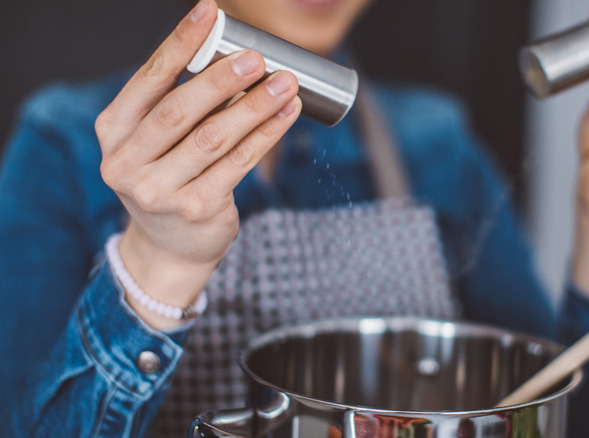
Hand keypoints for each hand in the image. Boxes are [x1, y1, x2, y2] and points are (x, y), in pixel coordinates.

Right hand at [96, 0, 301, 327]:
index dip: (181, 43)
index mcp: (113, 132)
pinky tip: (286, 115)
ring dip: (255, 107)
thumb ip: (179, 105)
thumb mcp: (155, 143)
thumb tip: (233, 58)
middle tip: (257, 58)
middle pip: (180, 111)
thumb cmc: (167, 179)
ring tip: (285, 84)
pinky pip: (239, 164)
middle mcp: (127, 163)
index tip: (210, 13)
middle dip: (222, 80)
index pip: (148, 79)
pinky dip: (266, 136)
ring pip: (215, 138)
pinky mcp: (197, 209)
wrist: (168, 248)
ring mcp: (160, 191)